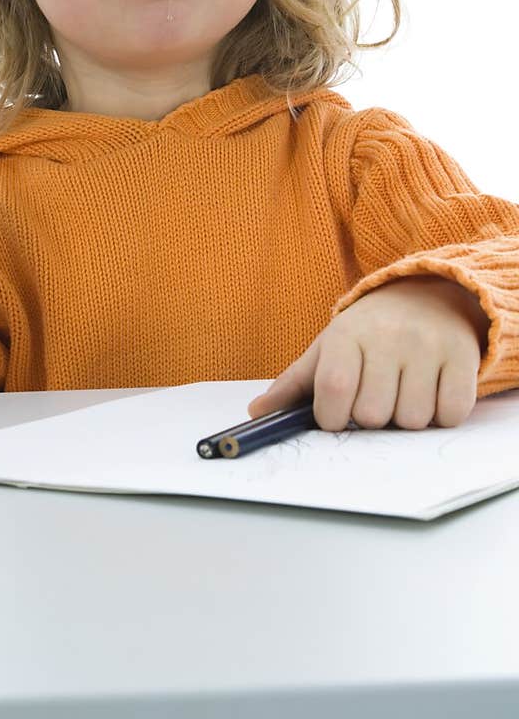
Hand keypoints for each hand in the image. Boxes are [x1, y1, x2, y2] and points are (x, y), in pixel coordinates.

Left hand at [247, 275, 488, 431]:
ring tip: (403, 391)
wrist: (426, 297)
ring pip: (412, 420)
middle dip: (371, 419)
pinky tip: (432, 393)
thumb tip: (255, 413)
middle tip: (375, 396)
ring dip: (406, 419)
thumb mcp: (328, 348)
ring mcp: (428, 346)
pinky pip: (451, 413)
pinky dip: (442, 415)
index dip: (332, 417)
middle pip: (372, 415)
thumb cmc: (368, 333)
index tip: (336, 415)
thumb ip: (293, 384)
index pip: (333, 391)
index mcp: (347, 334)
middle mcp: (389, 336)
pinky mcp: (463, 357)